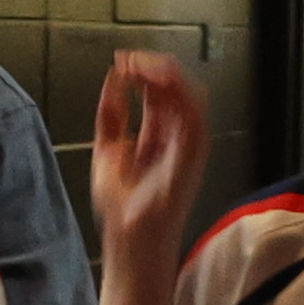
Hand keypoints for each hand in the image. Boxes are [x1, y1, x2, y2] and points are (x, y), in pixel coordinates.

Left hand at [89, 50, 207, 300]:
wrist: (130, 244)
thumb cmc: (122, 210)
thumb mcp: (107, 150)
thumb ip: (112, 114)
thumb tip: (113, 78)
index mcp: (158, 136)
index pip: (159, 92)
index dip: (142, 71)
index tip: (121, 62)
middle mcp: (177, 138)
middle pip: (176, 89)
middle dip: (154, 67)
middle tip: (130, 60)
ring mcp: (187, 147)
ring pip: (191, 96)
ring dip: (168, 75)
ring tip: (143, 66)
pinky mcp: (193, 158)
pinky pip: (196, 118)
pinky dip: (180, 95)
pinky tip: (158, 82)